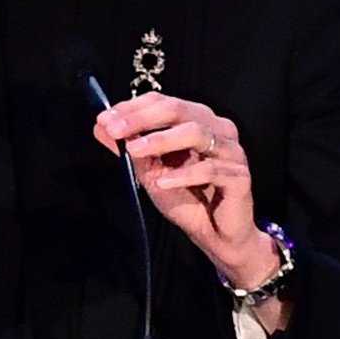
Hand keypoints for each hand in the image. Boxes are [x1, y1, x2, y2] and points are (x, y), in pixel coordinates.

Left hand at [93, 93, 270, 286]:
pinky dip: (183, 175)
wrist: (217, 236)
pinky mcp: (239, 176)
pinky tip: (163, 182)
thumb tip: (100, 127)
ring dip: (161, 140)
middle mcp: (216, 129)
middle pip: (178, 109)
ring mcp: (230, 151)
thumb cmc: (188, 199)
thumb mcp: (150, 172)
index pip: (163, 102)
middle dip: (141, 118)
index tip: (105, 119)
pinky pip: (210, 169)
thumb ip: (130, 149)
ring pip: (195, 132)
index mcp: (196, 121)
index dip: (133, 108)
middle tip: (114, 129)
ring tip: (135, 150)